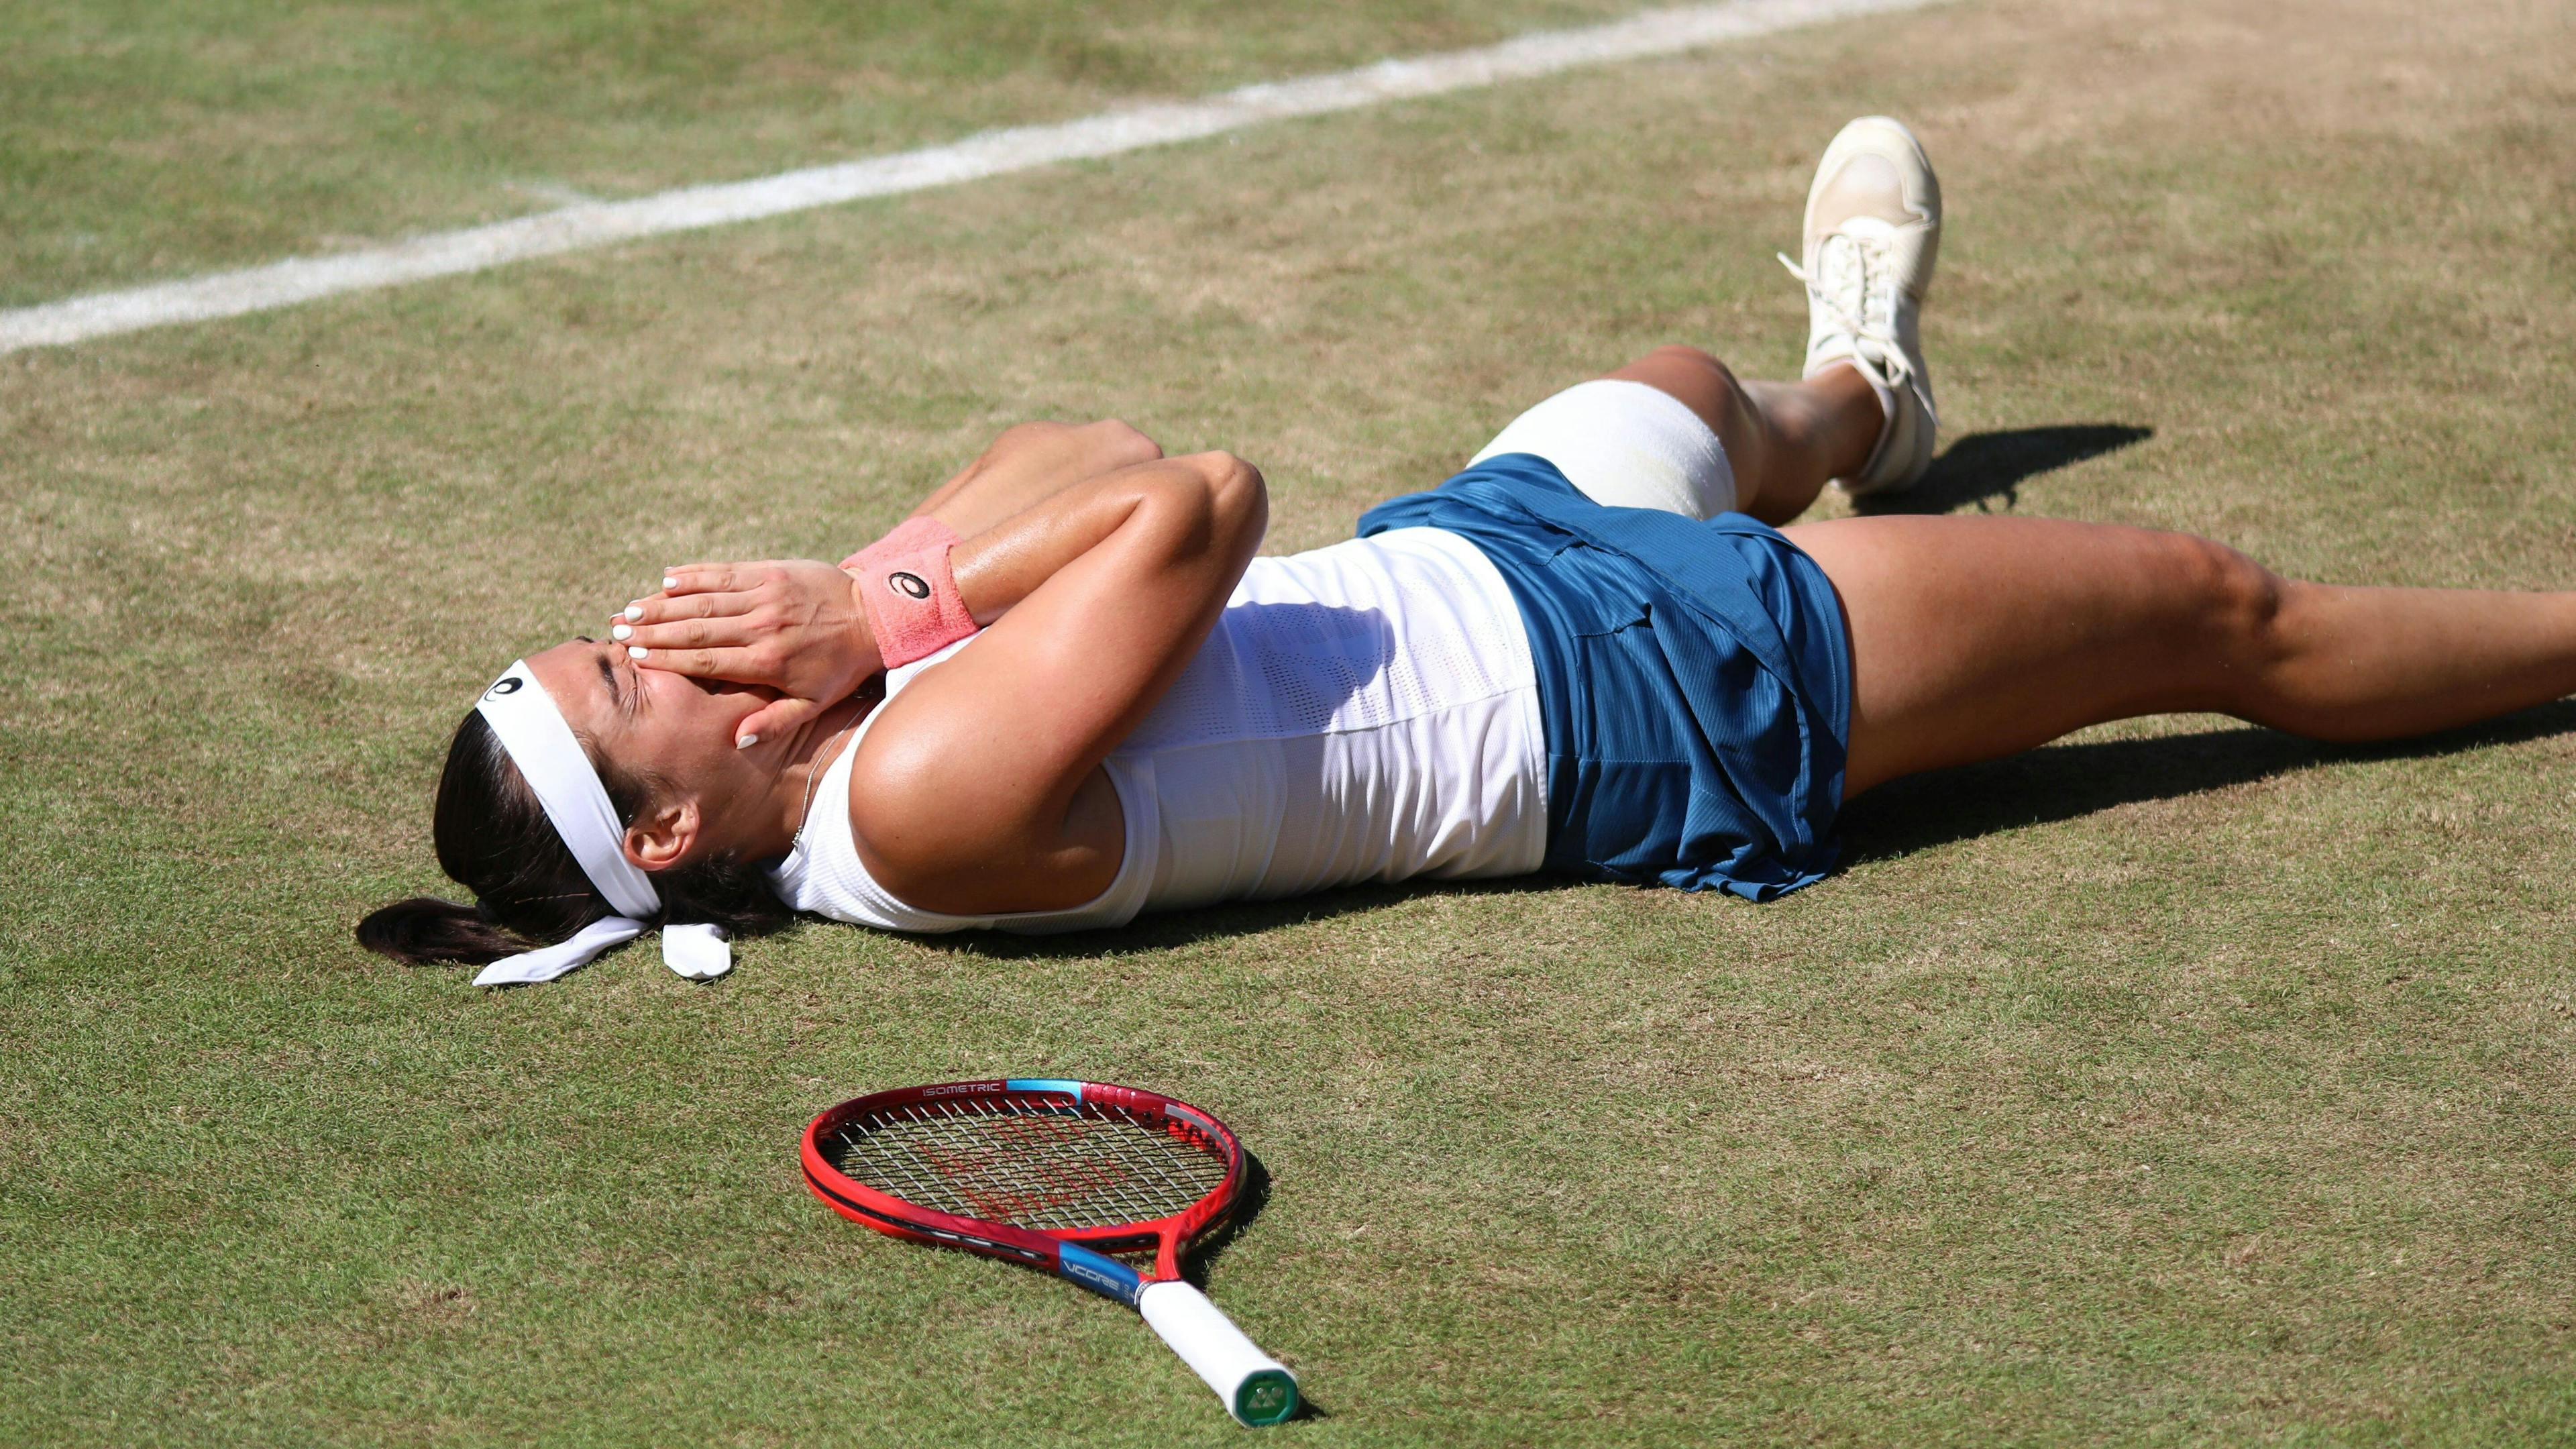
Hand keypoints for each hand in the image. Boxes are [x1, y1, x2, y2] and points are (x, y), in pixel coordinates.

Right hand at [614, 560, 881, 744]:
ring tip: (630, 609)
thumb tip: (738, 740)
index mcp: (767, 662)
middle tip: (617, 632)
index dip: (667, 659)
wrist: (873, 616)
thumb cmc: (840, 666)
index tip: (634, 659)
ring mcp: (766, 595)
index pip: (705, 661)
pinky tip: (666, 579)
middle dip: (652, 631)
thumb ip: (776, 722)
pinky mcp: (772, 571)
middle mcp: (762, 626)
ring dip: (663, 603)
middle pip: (695, 629)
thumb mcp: (814, 703)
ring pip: (704, 598)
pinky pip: (725, 571)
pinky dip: (694, 574)